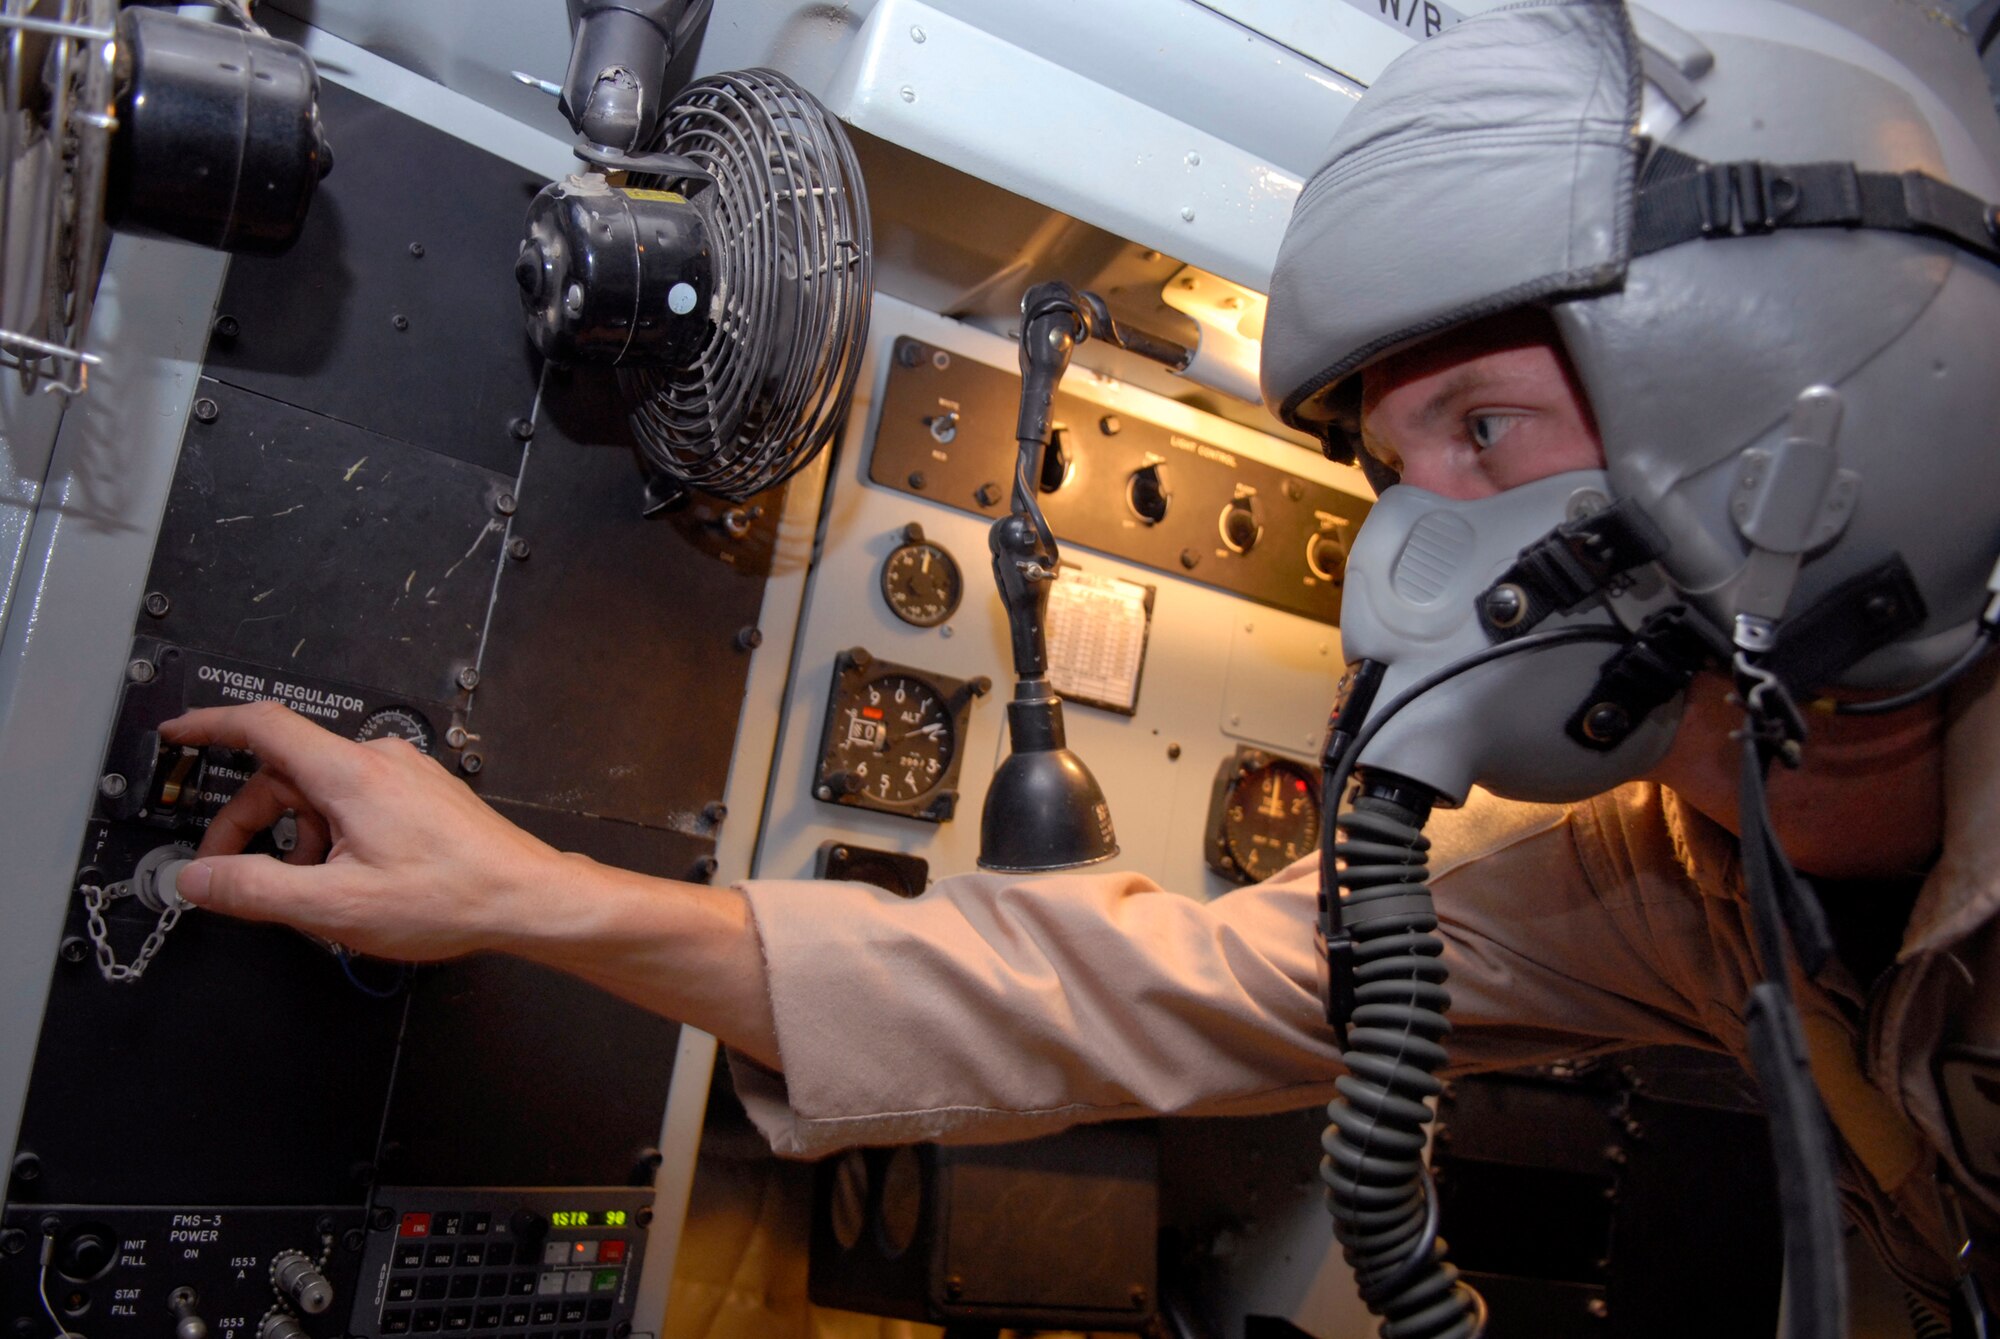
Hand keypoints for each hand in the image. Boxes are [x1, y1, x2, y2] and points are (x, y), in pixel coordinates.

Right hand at [159, 700, 570, 959]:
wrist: (527, 897)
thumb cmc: (453, 895)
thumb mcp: (335, 905)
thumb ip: (256, 890)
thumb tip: (200, 878)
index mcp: (351, 773)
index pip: (262, 725)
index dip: (209, 725)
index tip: (177, 734)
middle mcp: (378, 761)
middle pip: (285, 772)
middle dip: (248, 822)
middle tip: (228, 871)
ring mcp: (403, 775)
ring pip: (319, 793)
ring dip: (297, 837)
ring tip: (311, 890)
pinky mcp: (420, 793)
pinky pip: (353, 802)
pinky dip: (332, 835)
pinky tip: (347, 878)